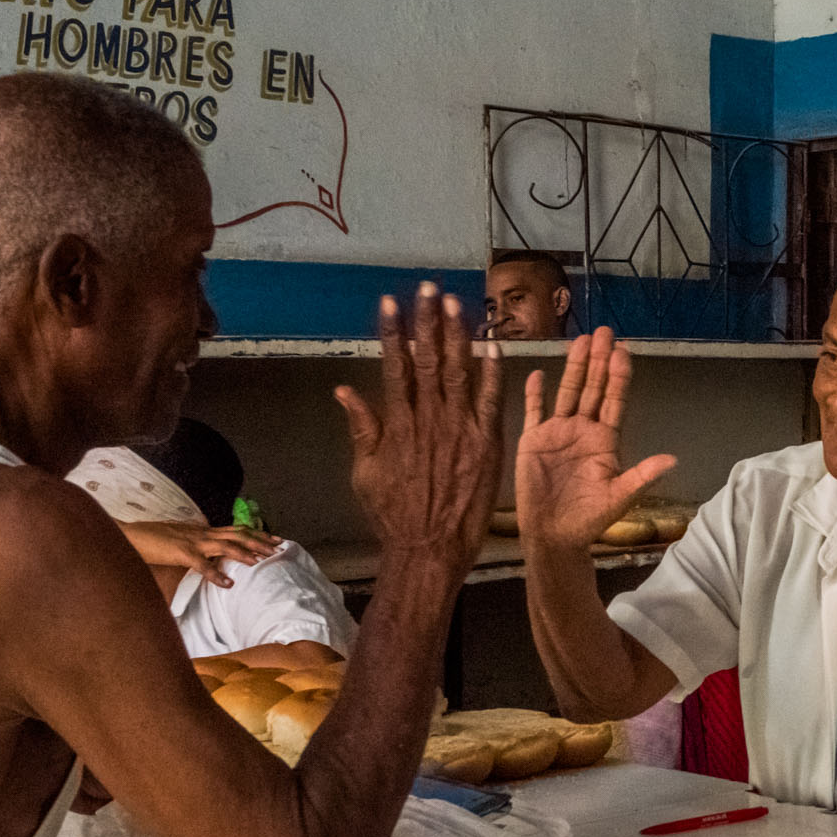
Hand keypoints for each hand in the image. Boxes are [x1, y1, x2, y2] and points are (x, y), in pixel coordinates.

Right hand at [118, 519, 280, 585]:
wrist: (131, 535)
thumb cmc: (154, 540)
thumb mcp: (182, 540)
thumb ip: (198, 546)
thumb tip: (211, 555)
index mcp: (203, 530)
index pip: (236, 530)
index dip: (257, 534)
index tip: (275, 539)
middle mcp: (203, 533)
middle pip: (238, 534)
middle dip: (260, 541)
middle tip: (279, 548)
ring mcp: (193, 542)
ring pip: (226, 545)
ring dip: (245, 553)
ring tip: (261, 563)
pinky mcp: (181, 553)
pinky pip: (202, 565)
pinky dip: (216, 574)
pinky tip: (228, 583)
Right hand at [334, 284, 504, 571]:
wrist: (429, 548)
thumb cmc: (394, 514)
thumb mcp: (366, 472)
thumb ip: (361, 428)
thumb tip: (344, 391)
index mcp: (397, 424)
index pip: (395, 366)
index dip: (393, 332)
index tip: (391, 302)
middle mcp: (429, 420)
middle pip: (428, 360)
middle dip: (427, 322)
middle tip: (428, 288)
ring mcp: (460, 430)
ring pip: (459, 372)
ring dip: (458, 336)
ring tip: (455, 304)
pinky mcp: (487, 444)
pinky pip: (490, 401)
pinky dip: (492, 374)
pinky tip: (492, 347)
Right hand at [515, 327, 677, 549]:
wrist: (554, 535)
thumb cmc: (590, 518)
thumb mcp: (620, 496)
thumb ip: (642, 475)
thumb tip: (672, 459)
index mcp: (605, 440)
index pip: (614, 400)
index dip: (619, 376)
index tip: (624, 351)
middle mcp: (583, 429)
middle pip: (593, 388)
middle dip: (599, 360)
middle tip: (604, 332)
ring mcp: (558, 432)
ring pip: (568, 392)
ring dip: (573, 367)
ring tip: (579, 340)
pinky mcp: (533, 440)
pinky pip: (534, 411)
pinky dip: (535, 393)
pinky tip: (537, 373)